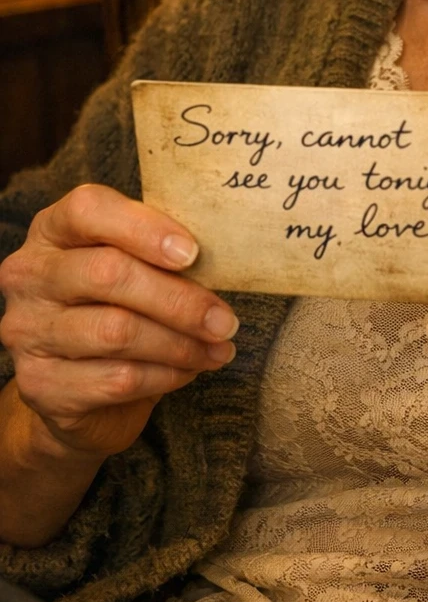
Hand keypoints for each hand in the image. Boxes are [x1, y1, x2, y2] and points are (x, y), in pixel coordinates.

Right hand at [0, 183, 237, 462]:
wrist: (79, 392)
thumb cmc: (116, 310)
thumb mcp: (133, 269)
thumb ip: (160, 254)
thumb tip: (226, 261)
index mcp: (52, 231)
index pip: (87, 209)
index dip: (144, 228)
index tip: (193, 253)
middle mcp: (29, 275)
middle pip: (109, 273)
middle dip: (179, 299)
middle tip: (225, 320)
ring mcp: (26, 331)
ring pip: (117, 332)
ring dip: (181, 343)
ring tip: (218, 348)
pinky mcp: (39, 384)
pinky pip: (117, 379)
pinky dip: (165, 375)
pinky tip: (188, 370)